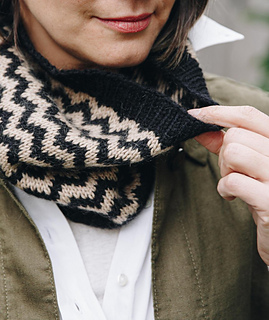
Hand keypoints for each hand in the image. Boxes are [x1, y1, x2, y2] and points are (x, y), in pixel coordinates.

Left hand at [188, 105, 268, 264]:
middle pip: (235, 136)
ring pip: (233, 153)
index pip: (249, 115)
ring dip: (225, 170)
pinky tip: (233, 196)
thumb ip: (226, 145)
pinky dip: (224, 189)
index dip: (218, 112)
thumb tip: (200, 129)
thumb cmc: (261, 193)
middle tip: (231, 171)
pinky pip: (233, 181)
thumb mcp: (246, 165)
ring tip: (234, 183)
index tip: (195, 115)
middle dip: (223, 155)